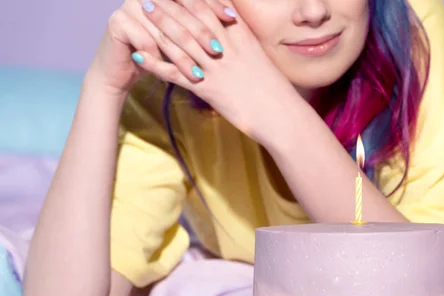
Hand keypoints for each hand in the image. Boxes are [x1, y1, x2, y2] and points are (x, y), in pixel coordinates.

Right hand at [86, 0, 235, 95]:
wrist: (123, 70)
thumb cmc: (159, 52)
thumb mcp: (182, 34)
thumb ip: (200, 19)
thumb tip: (234, 13)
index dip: (213, 5)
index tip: (232, 19)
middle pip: (179, 12)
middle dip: (201, 33)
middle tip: (218, 50)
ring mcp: (129, 4)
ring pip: (164, 30)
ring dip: (184, 55)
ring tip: (200, 73)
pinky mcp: (118, 22)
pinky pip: (146, 41)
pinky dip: (162, 61)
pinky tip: (176, 75)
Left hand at [135, 0, 299, 144]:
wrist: (280, 114)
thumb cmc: (272, 88)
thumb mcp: (258, 55)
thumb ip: (241, 37)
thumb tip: (229, 22)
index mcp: (241, 36)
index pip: (211, 6)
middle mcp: (227, 47)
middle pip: (193, 17)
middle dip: (170, 3)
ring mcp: (216, 67)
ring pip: (182, 41)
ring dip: (159, 24)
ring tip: (142, 11)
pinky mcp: (208, 89)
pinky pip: (176, 74)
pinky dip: (156, 64)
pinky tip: (140, 56)